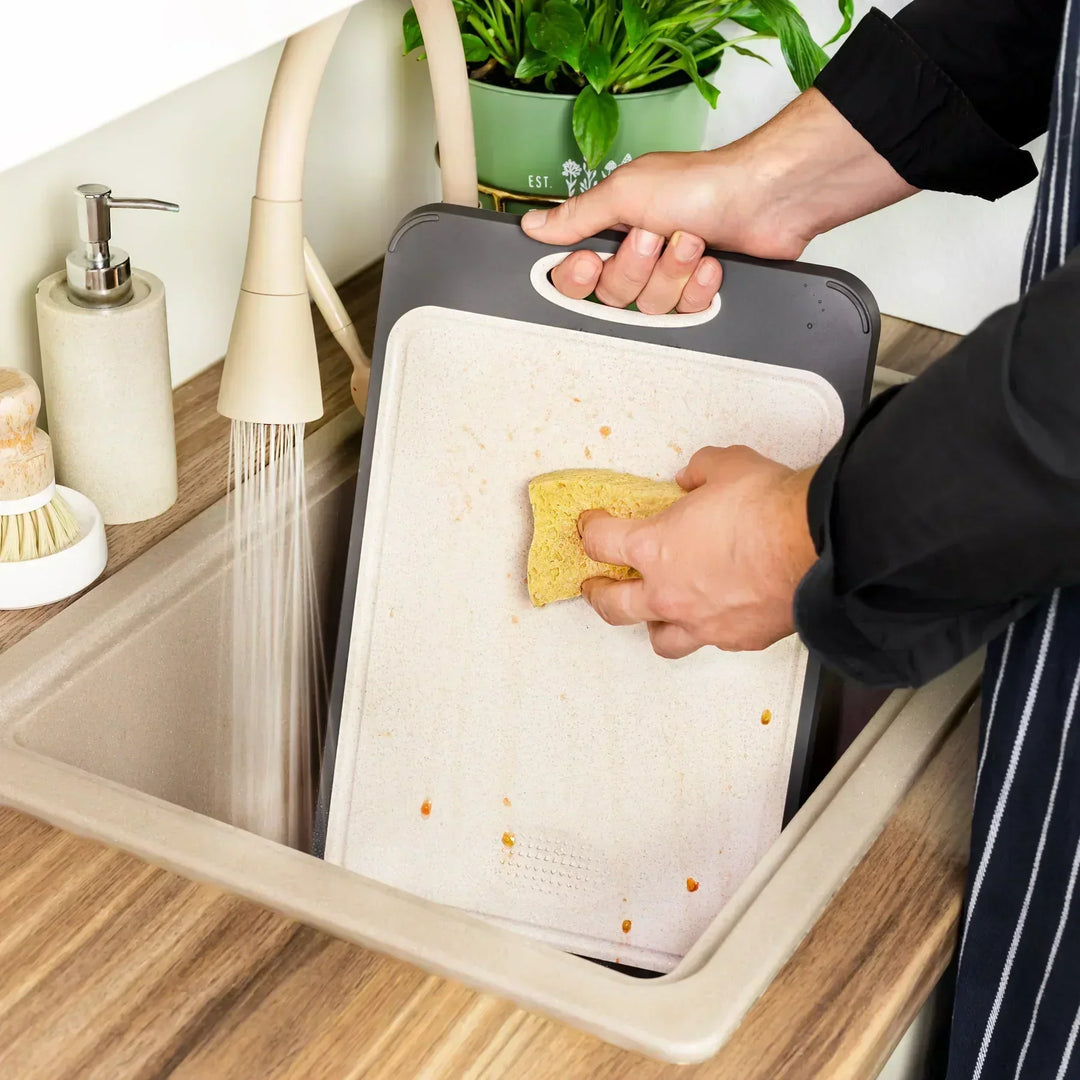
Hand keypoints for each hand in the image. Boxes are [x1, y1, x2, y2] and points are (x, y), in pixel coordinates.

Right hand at [522, 88, 915, 313]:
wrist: (765, 198)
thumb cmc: (702, 183)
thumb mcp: (625, 193)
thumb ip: (576, 216)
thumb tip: (533, 227)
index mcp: (613, 228)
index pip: (573, 274)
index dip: (577, 277)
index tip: (587, 261)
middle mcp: (638, 254)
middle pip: (612, 295)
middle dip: (636, 268)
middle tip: (654, 237)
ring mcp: (669, 275)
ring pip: (649, 307)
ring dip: (672, 274)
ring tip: (692, 240)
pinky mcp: (699, 293)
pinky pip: (684, 313)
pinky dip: (699, 287)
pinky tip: (711, 262)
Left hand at [578, 446, 817, 657]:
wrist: (819, 546)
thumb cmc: (771, 508)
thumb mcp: (727, 465)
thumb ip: (701, 472)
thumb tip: (694, 478)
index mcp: (654, 548)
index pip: (601, 543)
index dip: (591, 531)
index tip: (591, 526)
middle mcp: (669, 594)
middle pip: (612, 606)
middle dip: (598, 593)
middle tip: (595, 586)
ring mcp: (702, 623)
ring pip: (659, 639)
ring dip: (650, 625)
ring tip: (652, 615)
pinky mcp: (738, 639)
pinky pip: (710, 641)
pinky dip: (706, 629)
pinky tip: (714, 616)